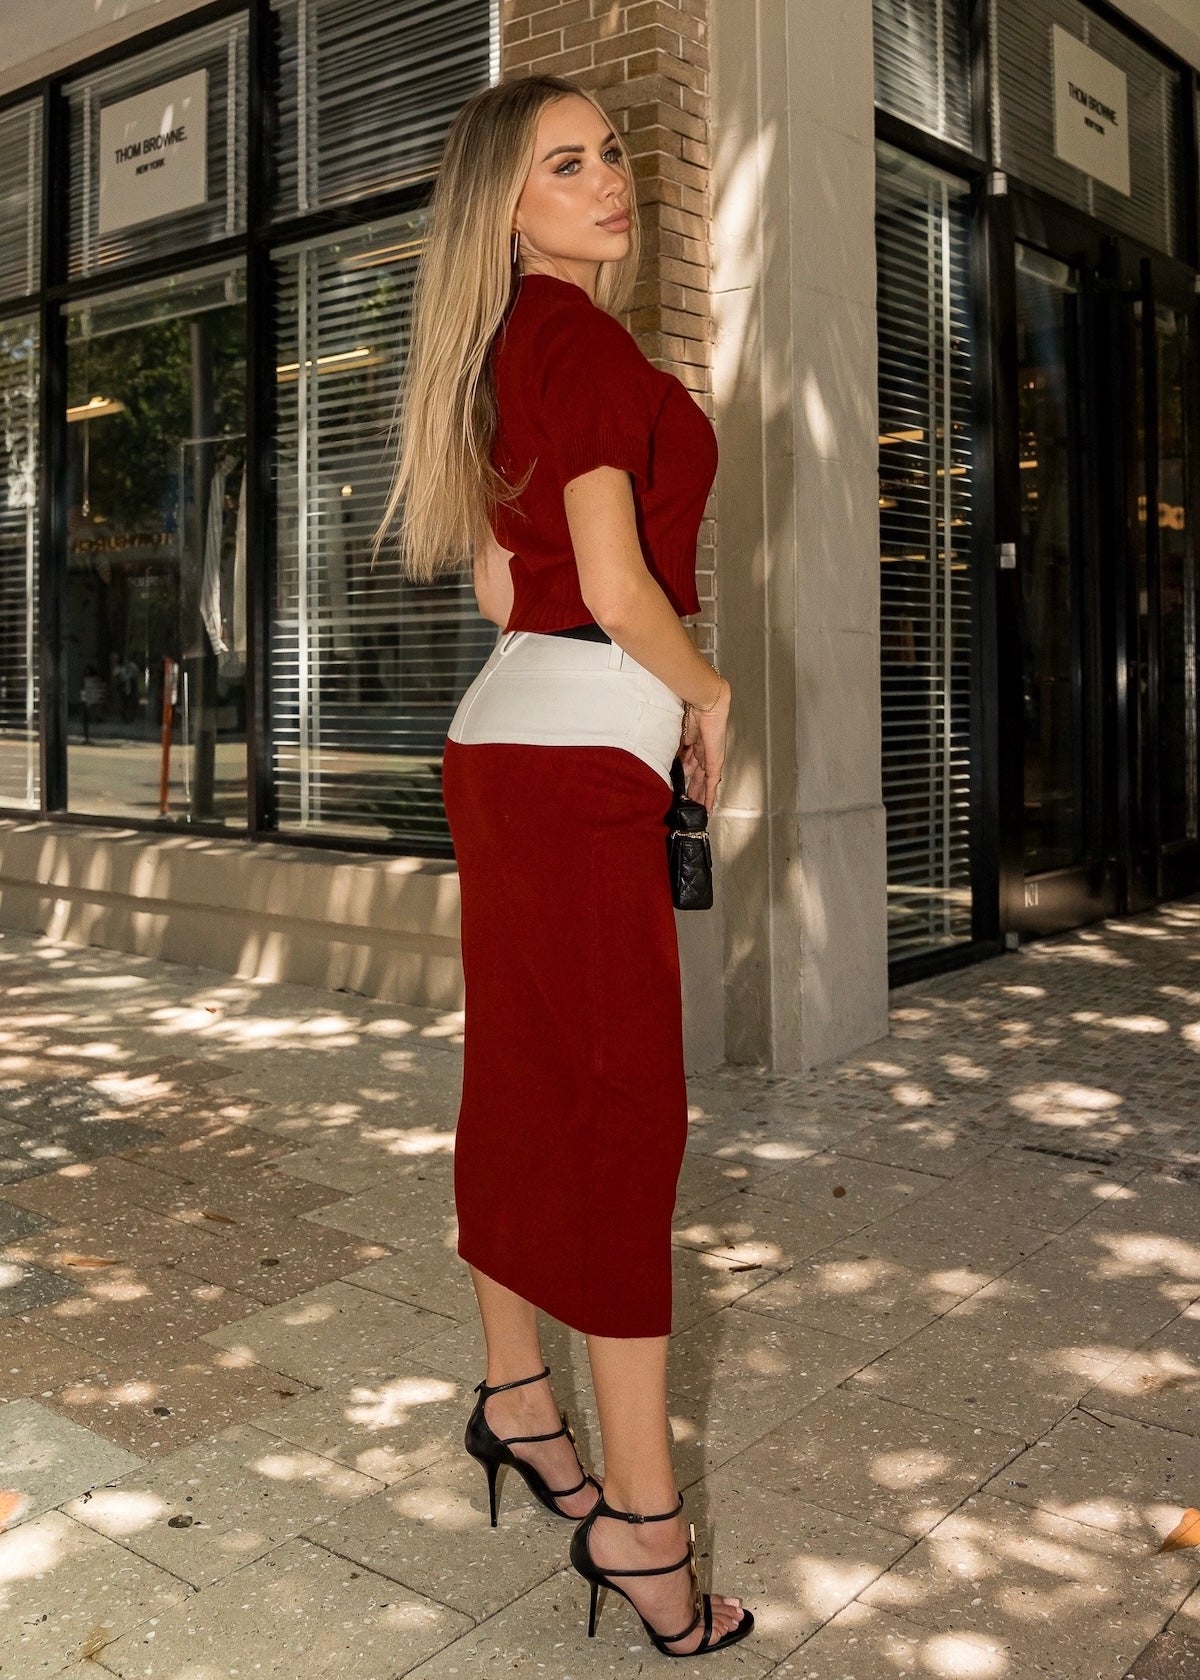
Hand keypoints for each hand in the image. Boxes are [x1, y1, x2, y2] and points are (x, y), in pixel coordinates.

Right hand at [678, 678, 729, 812]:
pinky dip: (709, 796)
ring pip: (704, 783)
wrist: (706, 703)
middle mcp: (703, 751)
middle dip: (692, 791)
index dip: (684, 777)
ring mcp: (710, 758)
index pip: (688, 764)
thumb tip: (665, 762)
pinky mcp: (715, 762)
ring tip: (696, 810)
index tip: (679, 787)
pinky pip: (712, 783)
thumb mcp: (676, 734)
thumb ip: (673, 749)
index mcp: (693, 742)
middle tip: (689, 804)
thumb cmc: (691, 709)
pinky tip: (707, 807)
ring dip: (699, 797)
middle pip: (697, 776)